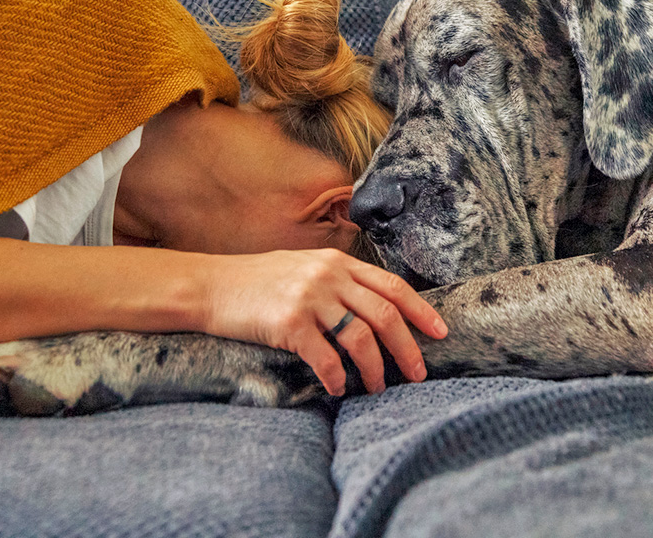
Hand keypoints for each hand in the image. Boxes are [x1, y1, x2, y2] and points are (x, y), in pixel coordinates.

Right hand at [199, 248, 447, 396]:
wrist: (211, 286)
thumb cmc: (259, 282)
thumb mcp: (305, 268)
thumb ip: (338, 281)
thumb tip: (376, 310)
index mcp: (338, 262)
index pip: (392, 286)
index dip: (421, 311)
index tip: (441, 333)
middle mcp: (328, 276)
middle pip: (384, 315)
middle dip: (407, 348)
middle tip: (418, 374)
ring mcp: (309, 298)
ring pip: (360, 338)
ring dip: (376, 369)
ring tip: (379, 388)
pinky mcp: (288, 323)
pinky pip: (325, 358)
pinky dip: (338, 378)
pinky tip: (339, 389)